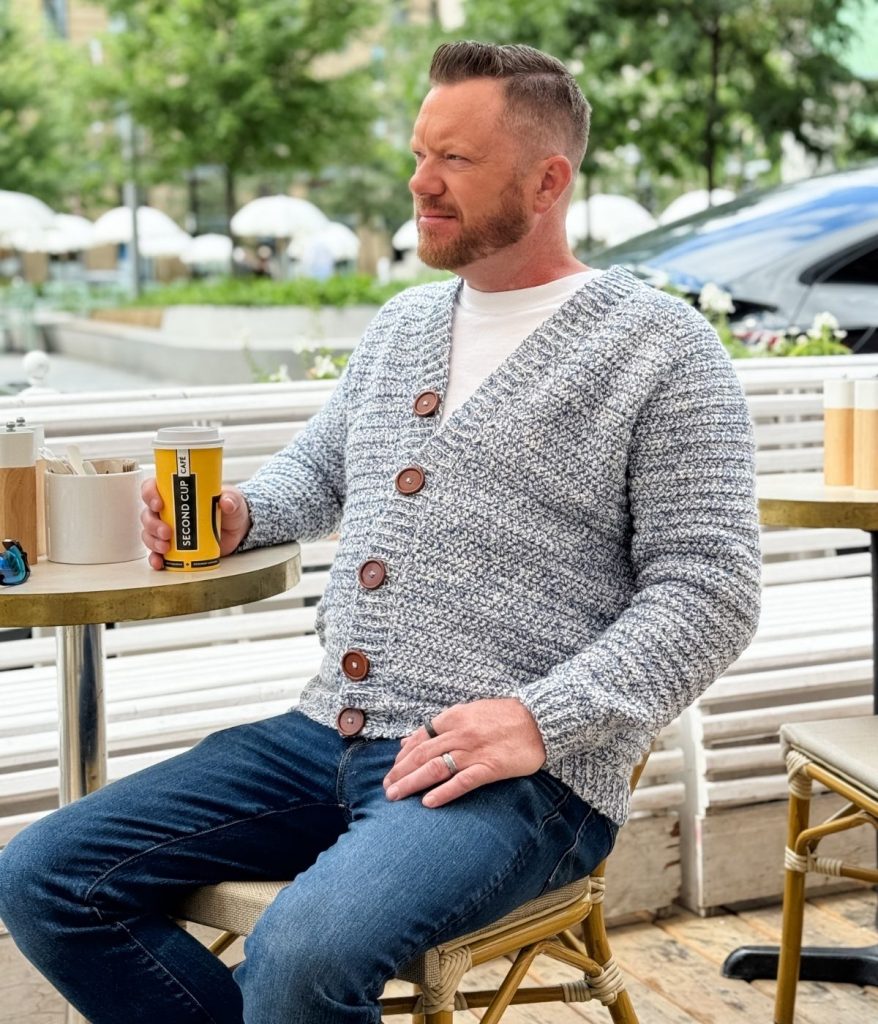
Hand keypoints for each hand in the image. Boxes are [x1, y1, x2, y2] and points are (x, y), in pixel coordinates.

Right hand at [140, 479, 251, 570]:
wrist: (237, 530)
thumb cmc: (229, 510)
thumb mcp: (233, 500)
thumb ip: (231, 499)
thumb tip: (226, 502)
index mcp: (177, 493)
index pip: (153, 488)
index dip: (150, 494)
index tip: (158, 504)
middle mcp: (168, 511)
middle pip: (148, 514)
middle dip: (153, 524)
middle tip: (167, 532)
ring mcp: (169, 529)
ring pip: (149, 533)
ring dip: (153, 541)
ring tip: (165, 547)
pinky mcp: (174, 547)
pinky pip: (157, 552)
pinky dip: (155, 558)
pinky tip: (159, 562)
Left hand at [383, 698, 546, 808]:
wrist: (540, 720)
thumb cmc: (505, 715)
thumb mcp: (470, 711)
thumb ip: (441, 725)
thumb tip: (410, 740)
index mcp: (454, 717)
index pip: (420, 738)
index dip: (403, 756)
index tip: (392, 770)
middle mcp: (460, 733)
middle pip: (422, 755)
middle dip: (401, 772)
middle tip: (386, 788)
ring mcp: (475, 751)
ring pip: (435, 768)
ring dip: (412, 783)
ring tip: (396, 796)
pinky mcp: (491, 768)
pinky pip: (462, 781)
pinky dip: (443, 792)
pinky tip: (428, 802)